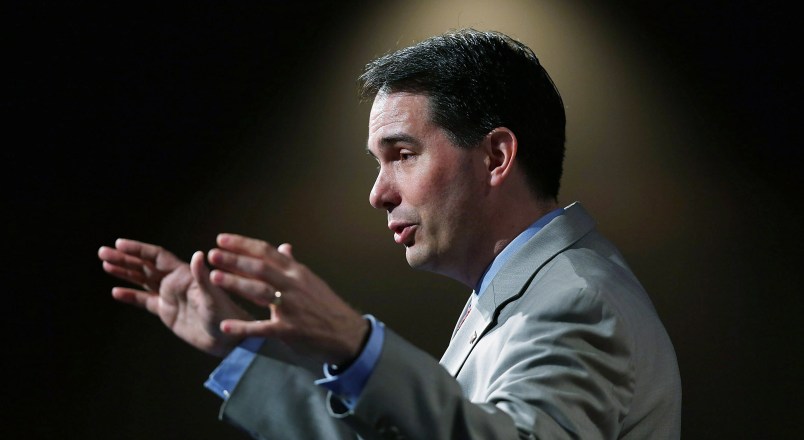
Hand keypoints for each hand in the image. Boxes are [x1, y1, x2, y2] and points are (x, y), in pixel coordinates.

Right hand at [98, 239, 251, 356]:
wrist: (228, 339)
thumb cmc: (225, 316)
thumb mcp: (213, 297)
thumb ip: (202, 277)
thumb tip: (197, 255)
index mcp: (184, 275)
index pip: (156, 257)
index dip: (138, 249)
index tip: (119, 243)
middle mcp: (175, 282)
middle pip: (145, 266)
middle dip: (124, 258)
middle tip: (102, 251)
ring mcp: (170, 296)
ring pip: (142, 281)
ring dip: (124, 272)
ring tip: (105, 264)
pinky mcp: (168, 312)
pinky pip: (145, 301)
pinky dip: (131, 297)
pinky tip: (115, 292)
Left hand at [206, 233, 368, 365]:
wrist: (346, 333)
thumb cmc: (326, 306)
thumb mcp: (312, 281)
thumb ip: (293, 265)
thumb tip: (284, 247)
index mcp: (297, 272)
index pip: (267, 252)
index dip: (243, 244)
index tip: (221, 239)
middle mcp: (294, 286)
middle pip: (260, 268)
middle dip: (234, 260)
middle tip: (212, 254)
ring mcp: (291, 308)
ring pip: (260, 292)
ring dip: (236, 284)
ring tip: (214, 277)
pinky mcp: (289, 330)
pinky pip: (262, 328)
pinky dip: (243, 327)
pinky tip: (225, 325)